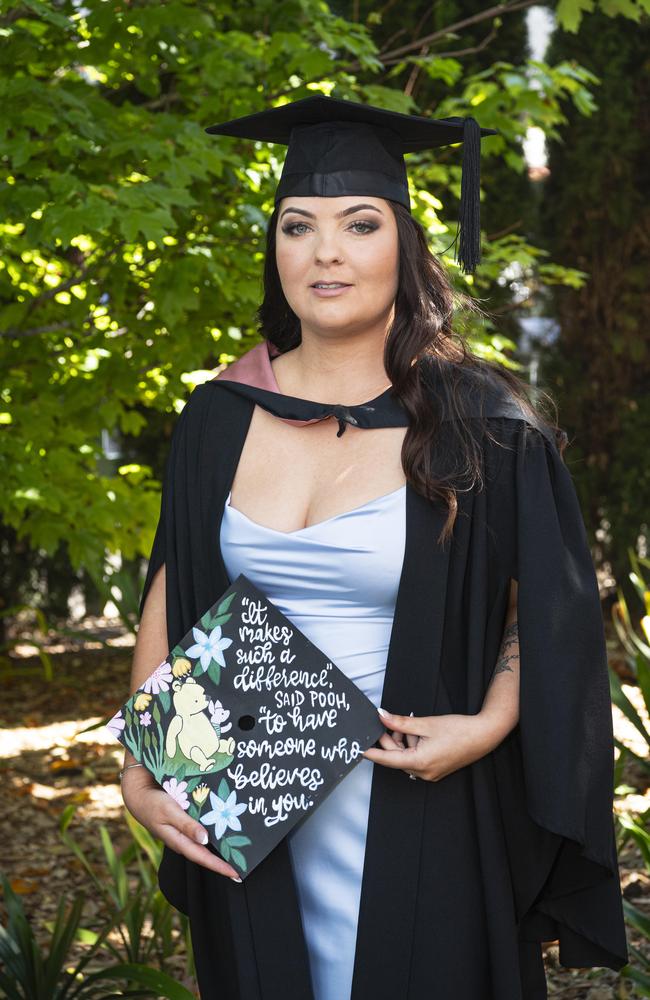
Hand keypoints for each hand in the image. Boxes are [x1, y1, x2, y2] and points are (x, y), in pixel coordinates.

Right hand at [120, 768, 241, 881]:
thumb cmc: (153, 803)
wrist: (138, 795)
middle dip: (222, 863)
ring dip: (218, 851)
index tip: (237, 874)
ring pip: (203, 846)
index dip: (220, 866)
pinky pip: (200, 835)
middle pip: (205, 856)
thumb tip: (204, 840)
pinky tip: (222, 833)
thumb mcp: (170, 811)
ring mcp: (181, 835)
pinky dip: (212, 837)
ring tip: (236, 855)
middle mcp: (181, 841)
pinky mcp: (182, 826)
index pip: (202, 858)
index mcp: (178, 841)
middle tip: (242, 870)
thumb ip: (186, 825)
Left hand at [362, 709, 496, 781]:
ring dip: (405, 742)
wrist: (484, 735)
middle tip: (388, 723)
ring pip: (407, 757)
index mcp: (420, 762)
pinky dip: (414, 746)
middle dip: (392, 740)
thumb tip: (382, 716)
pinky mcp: (437, 769)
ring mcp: (431, 773)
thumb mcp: (425, 723)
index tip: (359, 750)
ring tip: (413, 725)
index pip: (388, 759)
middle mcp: (424, 773)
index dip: (372, 753)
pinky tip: (420, 732)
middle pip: (397, 757)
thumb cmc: (459, 729)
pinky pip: (417, 759)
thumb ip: (400, 722)